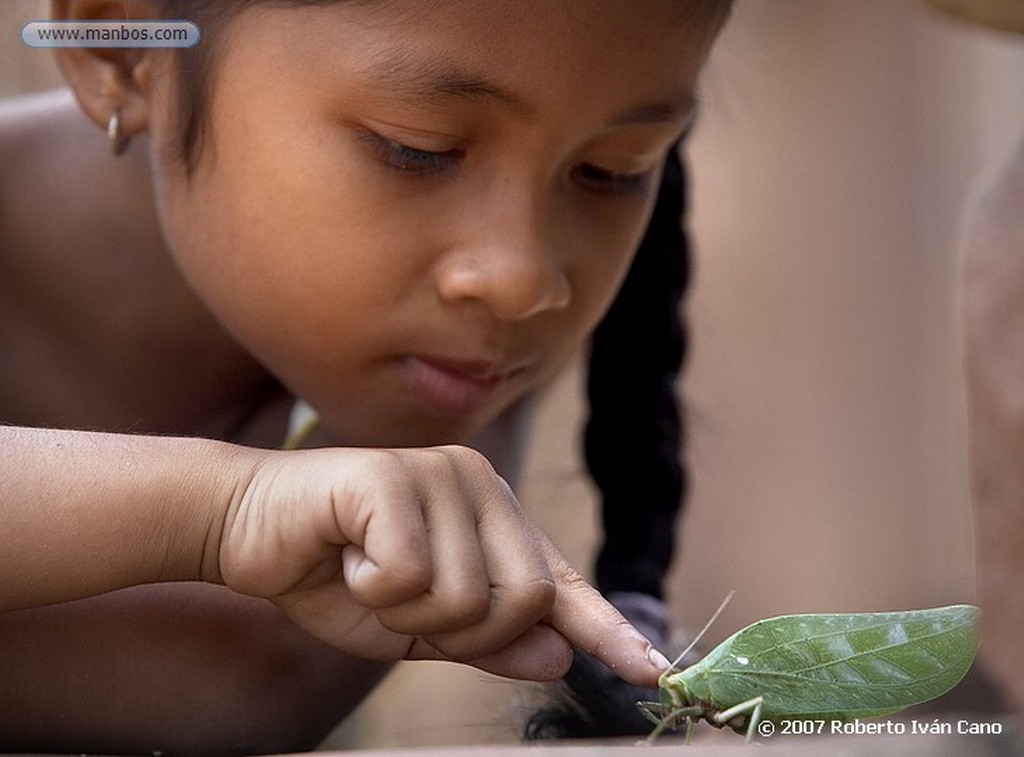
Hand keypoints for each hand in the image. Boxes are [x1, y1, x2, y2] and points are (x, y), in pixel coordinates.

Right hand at [216, 445, 667, 683]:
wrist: (249, 528)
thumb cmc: (336, 574)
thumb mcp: (418, 626)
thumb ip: (488, 637)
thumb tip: (559, 654)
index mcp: (492, 515)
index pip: (561, 582)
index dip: (607, 629)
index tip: (653, 670)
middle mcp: (479, 484)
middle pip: (526, 599)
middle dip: (461, 631)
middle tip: (401, 605)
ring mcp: (441, 473)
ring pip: (470, 597)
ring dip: (407, 615)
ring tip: (367, 575)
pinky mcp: (395, 477)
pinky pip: (413, 576)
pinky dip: (371, 591)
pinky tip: (347, 555)